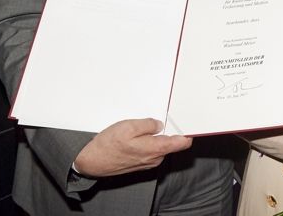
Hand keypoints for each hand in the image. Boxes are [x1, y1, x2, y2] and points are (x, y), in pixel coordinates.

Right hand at [73, 118, 191, 177]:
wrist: (91, 162)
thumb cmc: (108, 145)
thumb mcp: (129, 126)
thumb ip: (148, 124)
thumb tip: (159, 124)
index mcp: (155, 149)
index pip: (182, 143)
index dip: (188, 132)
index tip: (191, 123)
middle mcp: (154, 158)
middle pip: (171, 142)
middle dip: (167, 130)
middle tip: (157, 119)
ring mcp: (147, 162)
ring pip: (159, 145)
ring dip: (154, 136)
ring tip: (139, 128)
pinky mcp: (140, 163)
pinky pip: (150, 150)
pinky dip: (146, 141)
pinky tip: (134, 136)